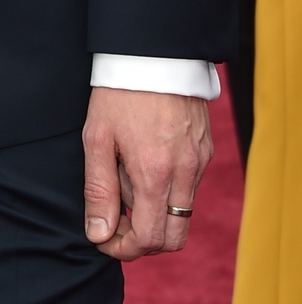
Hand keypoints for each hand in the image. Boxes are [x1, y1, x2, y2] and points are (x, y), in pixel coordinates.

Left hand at [82, 87, 212, 260]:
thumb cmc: (119, 94)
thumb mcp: (97, 139)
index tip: (103, 238)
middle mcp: (185, 174)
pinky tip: (144, 163)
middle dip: (143, 239)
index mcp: (155, 174)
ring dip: (154, 212)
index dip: (124, 249)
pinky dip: (166, 190)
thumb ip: (99, 191)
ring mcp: (200, 163)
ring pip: (182, 214)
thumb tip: (99, 235)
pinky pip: (189, 188)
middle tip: (116, 220)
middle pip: (174, 238)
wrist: (154, 54)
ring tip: (126, 181)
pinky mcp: (205, 152)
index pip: (150, 239)